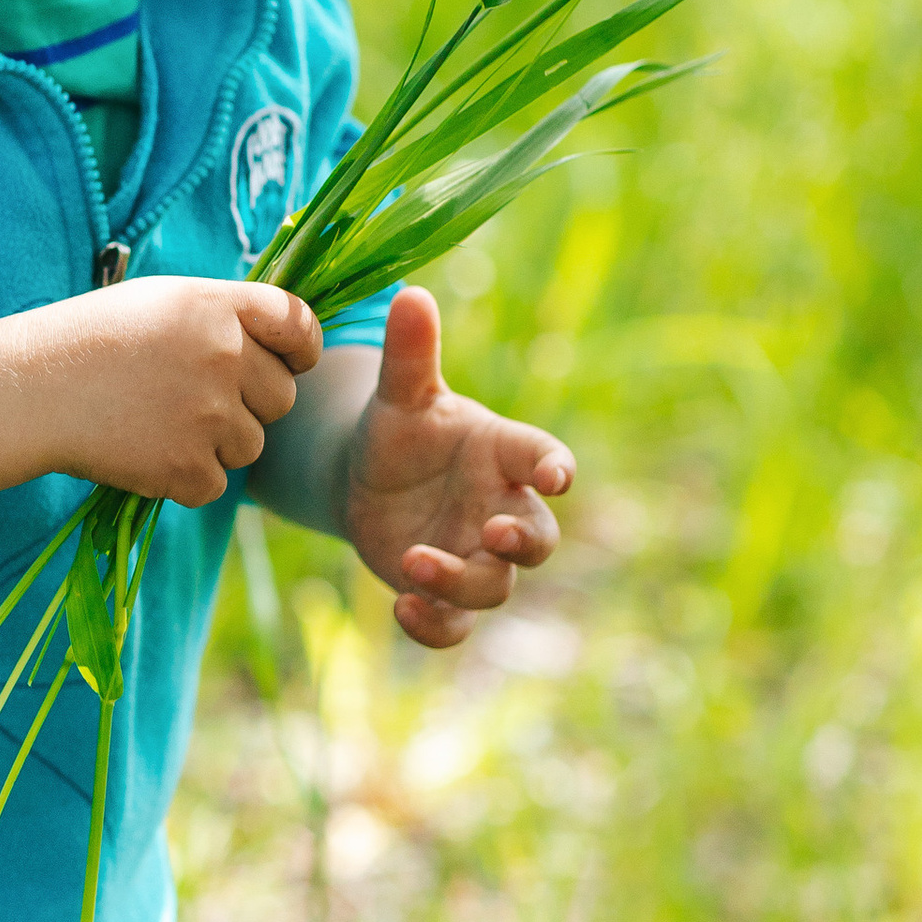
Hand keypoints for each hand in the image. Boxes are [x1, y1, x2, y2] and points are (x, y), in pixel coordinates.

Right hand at [43, 275, 321, 506]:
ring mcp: (208, 414)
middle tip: (192, 400)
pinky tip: (144, 452)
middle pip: (281, 397)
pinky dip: (185, 478)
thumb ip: (224, 316)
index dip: (302, 349)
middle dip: (250, 404)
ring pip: (251, 445)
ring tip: (158, 423)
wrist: (30, 389)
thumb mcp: (162, 302)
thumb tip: (277, 345)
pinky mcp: (186, 466)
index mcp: (219, 307)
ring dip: (217, 444)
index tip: (291, 363)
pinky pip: (215, 483)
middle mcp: (224, 356)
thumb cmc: (89, 339)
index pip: (299, 325)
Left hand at [344, 287, 573, 648]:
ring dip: (462, 581)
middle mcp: (499, 508)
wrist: (365, 478)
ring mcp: (475, 555)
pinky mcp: (444, 593)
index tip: (556, 475)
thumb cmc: (399, 431)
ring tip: (414, 561)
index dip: (555, 467)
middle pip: (537, 539)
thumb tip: (410, 294)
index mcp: (502, 454)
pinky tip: (402, 608)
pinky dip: (435, 626)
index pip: (543, 458)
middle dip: (523, 542)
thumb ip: (411, 353)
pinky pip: (456, 626)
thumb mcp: (400, 395)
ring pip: (495, 586)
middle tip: (491, 532)